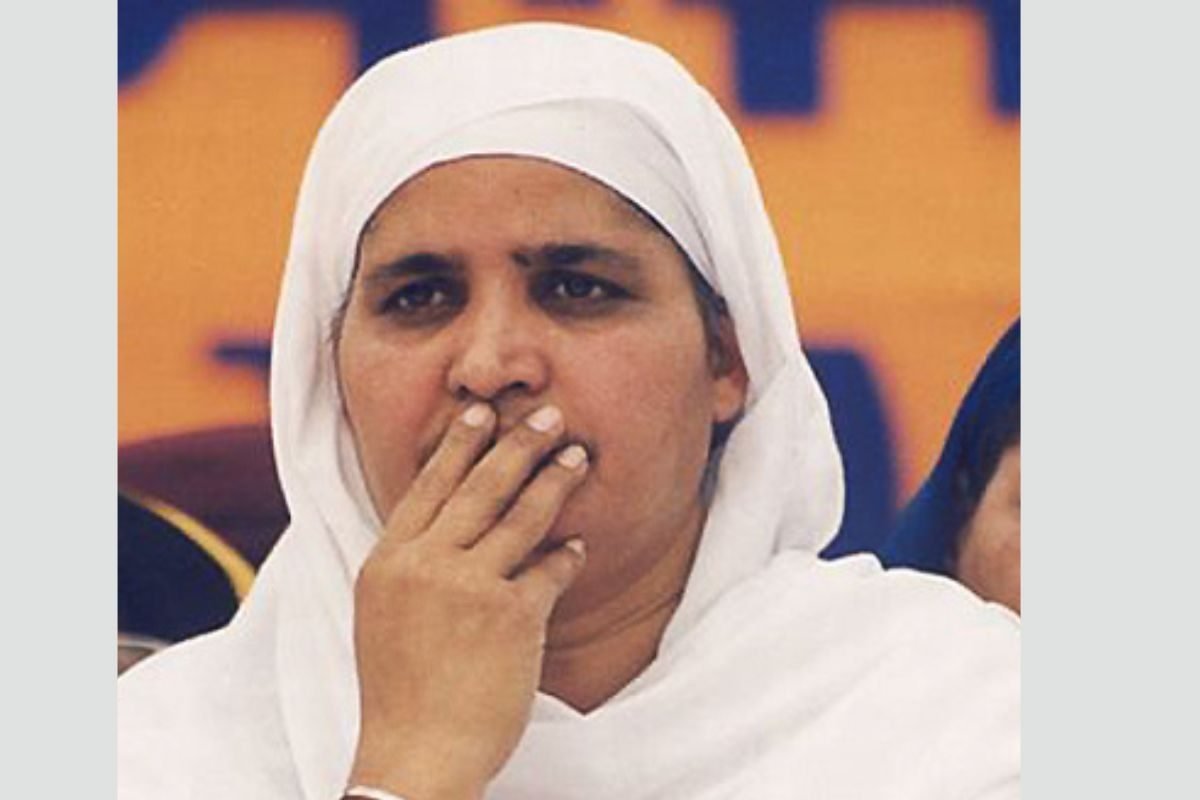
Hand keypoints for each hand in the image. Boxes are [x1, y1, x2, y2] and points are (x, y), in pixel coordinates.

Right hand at [347, 403, 588, 799]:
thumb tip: (445, 524)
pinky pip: (549, 569)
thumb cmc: (399, 690)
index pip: (428, 486)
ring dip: (554, 481)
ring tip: (578, 456)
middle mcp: (426, 565)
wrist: (415, 756)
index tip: (481, 412)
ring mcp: (469, 587)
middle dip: (517, 444)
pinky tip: (578, 544)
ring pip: (521, 517)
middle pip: (479, 487)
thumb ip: (410, 564)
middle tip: (548, 415)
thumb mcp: (382, 613)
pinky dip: (565, 555)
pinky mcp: (512, 617)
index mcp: (388, 560)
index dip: (459, 445)